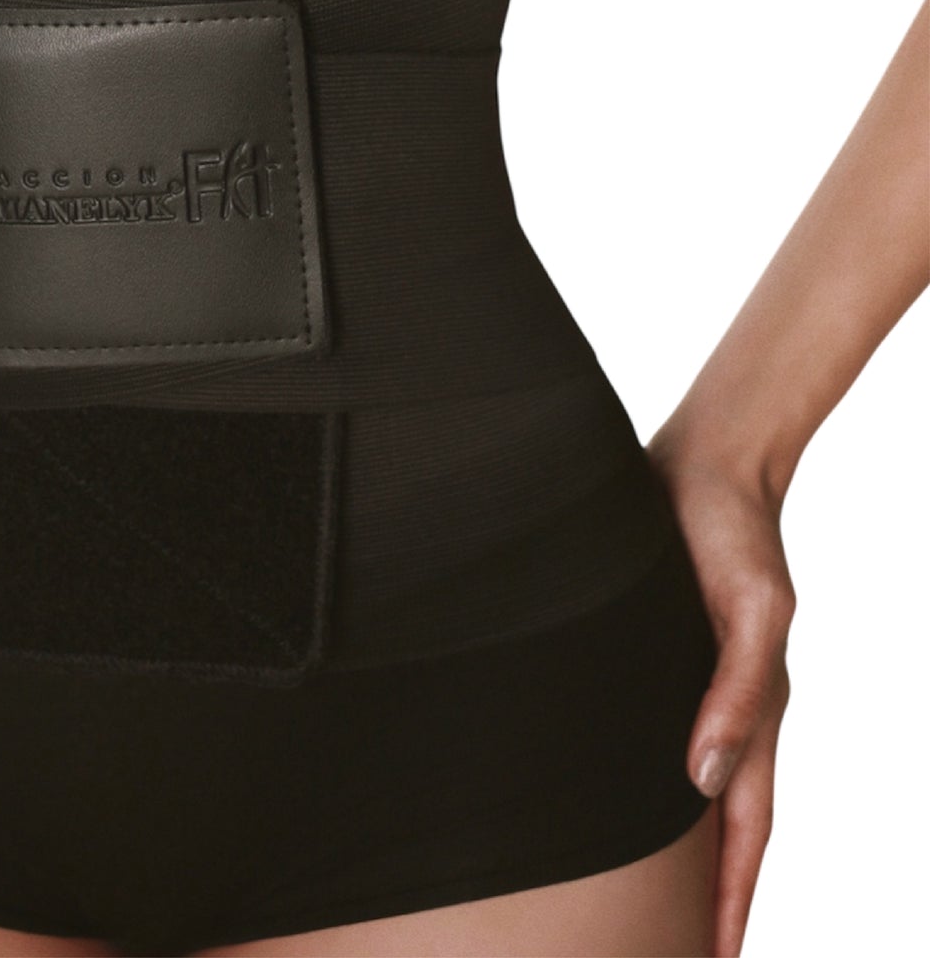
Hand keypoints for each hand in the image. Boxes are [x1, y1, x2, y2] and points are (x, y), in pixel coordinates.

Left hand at [648, 426, 795, 957]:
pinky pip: (652, 737)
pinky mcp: (656, 656)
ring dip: (673, 853)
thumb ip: (738, 691)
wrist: (707, 459)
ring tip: (645, 910)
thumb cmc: (732, 528)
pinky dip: (645, 786)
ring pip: (684, 791)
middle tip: (673, 957)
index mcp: (752, 711)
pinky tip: (614, 802)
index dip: (729, 900)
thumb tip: (703, 776)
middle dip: (705, 898)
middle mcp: (722, 710)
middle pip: (717, 829)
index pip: (744, 832)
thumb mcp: (753, 609)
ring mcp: (690, 685)